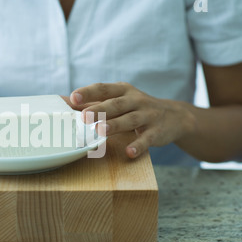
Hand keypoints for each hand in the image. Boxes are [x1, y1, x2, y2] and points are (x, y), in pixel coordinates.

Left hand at [70, 82, 195, 158]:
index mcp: (123, 91)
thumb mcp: (120, 100)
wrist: (174, 116)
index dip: (88, 92)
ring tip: (101, 131)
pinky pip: (147, 139)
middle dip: (100, 110)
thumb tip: (67, 104)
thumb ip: (96, 103)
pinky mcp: (156, 132)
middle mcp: (135, 100)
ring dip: (115, 125)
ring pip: (130, 120)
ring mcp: (147, 116)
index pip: (103, 89)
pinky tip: (129, 152)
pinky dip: (138, 145)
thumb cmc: (136, 108)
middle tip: (84, 116)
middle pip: (116, 104)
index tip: (73, 97)